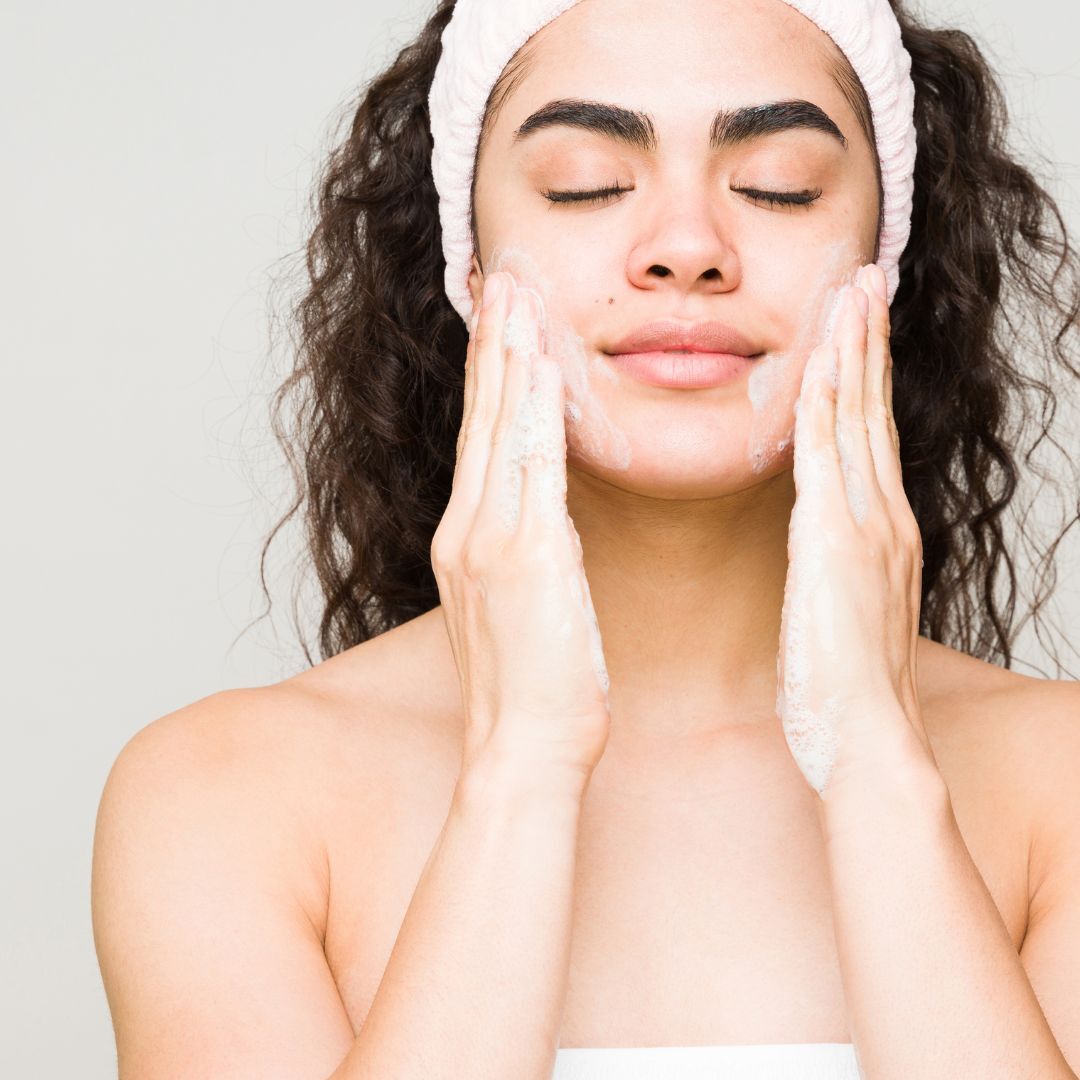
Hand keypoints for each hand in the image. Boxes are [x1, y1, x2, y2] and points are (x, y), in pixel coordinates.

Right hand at [432, 271, 610, 789]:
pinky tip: (539, 366)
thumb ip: (525, 556)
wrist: (522, 749)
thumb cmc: (533, 690)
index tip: (500, 325)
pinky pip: (527, 470)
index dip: (490, 378)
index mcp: (470, 541)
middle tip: (502, 280)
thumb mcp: (522, 609)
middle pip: (482, 421)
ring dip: (508, 359)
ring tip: (517, 296)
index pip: (482, 441)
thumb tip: (544, 525)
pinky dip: (530, 414)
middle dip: (492, 346)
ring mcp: (488, 541)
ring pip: (499, 432)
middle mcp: (468, 531)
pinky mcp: (521, 558)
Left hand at [777, 263, 933, 799]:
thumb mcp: (839, 606)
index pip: (869, 435)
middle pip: (873, 411)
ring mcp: (867, 528)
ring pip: (859, 420)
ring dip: (854, 353)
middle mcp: (881, 518)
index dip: (865, 376)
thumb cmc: (844, 684)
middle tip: (866, 279)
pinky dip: (828, 407)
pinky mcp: (837, 546)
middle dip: (869, 342)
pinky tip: (821, 363)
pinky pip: (830, 461)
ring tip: (853, 292)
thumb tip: (816, 540)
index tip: (858, 326)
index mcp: (877, 532)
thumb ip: (832, 564)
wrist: (866, 737)